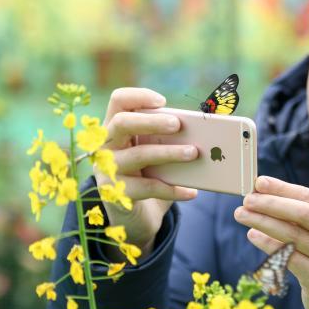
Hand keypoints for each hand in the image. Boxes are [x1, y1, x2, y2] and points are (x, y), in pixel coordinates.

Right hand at [96, 88, 198, 256]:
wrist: (136, 211)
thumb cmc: (150, 171)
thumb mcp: (156, 149)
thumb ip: (168, 137)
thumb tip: (202, 131)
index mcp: (115, 126)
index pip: (118, 100)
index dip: (138, 96)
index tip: (163, 101)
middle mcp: (106, 144)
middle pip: (122, 123)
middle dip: (152, 122)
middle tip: (178, 124)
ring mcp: (108, 168)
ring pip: (139, 155)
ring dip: (169, 153)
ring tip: (193, 153)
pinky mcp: (117, 193)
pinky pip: (148, 188)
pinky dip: (173, 189)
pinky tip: (192, 192)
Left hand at [234, 176, 308, 308]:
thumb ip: (305, 215)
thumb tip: (265, 192)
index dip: (282, 188)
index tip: (258, 182)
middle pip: (302, 213)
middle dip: (271, 203)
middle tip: (247, 199)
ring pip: (292, 235)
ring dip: (262, 222)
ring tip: (242, 215)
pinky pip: (288, 257)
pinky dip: (267, 244)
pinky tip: (253, 235)